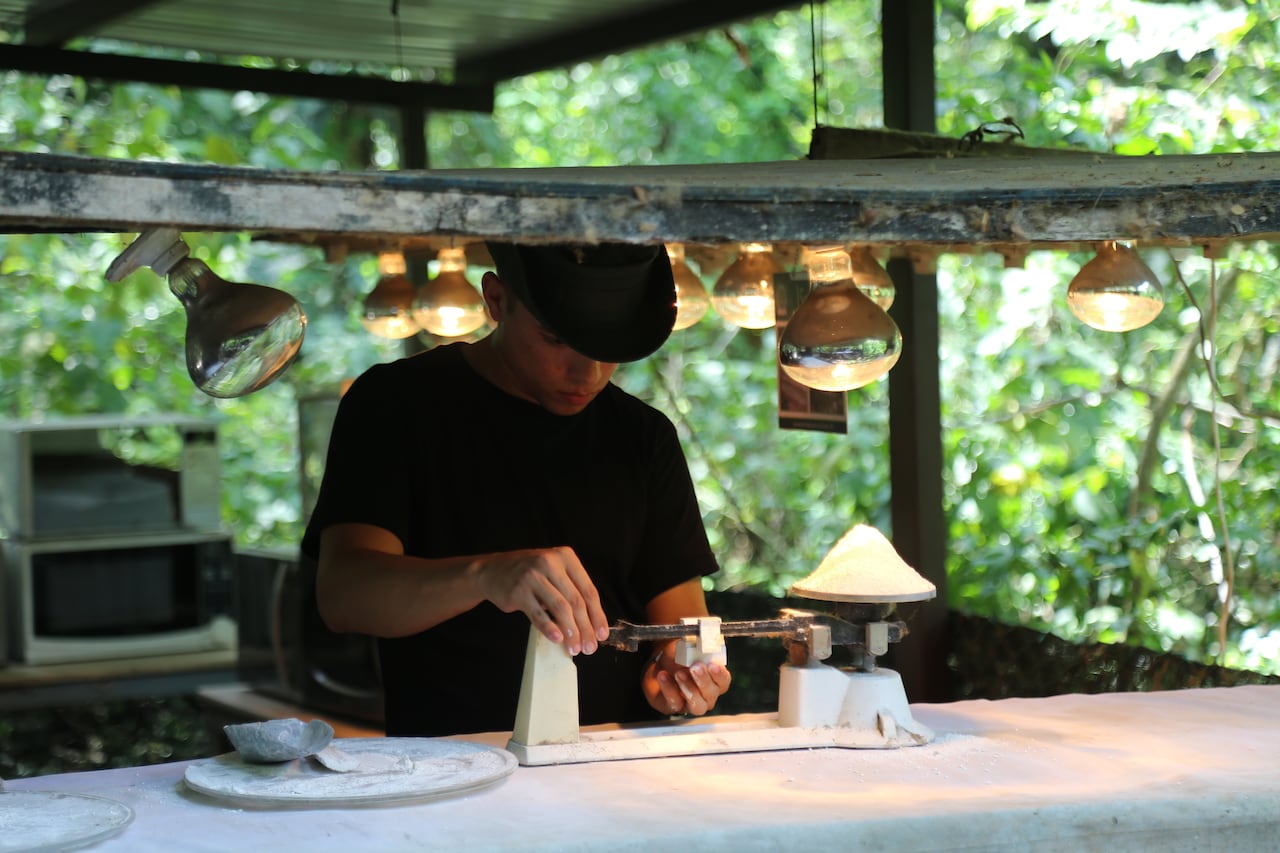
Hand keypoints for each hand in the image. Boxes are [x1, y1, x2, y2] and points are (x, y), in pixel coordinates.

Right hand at [472, 546, 609, 654]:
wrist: (492, 570)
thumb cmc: (530, 575)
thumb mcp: (554, 573)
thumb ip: (571, 591)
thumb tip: (591, 626)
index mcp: (566, 557)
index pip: (588, 590)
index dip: (597, 615)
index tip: (602, 635)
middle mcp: (550, 563)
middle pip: (576, 601)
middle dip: (585, 628)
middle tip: (589, 648)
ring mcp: (533, 576)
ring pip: (560, 608)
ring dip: (570, 631)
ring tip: (574, 648)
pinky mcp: (518, 591)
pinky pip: (538, 614)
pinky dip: (549, 628)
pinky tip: (558, 639)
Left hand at [644, 643, 731, 716]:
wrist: (660, 666)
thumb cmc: (678, 656)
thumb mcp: (685, 646)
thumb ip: (693, 645)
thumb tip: (697, 640)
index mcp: (715, 679)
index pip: (724, 680)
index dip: (720, 674)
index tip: (712, 664)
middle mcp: (706, 695)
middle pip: (712, 694)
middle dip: (704, 681)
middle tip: (695, 667)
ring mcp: (691, 704)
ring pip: (697, 706)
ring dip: (689, 689)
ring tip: (679, 673)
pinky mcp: (674, 707)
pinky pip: (674, 703)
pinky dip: (669, 689)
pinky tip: (663, 676)